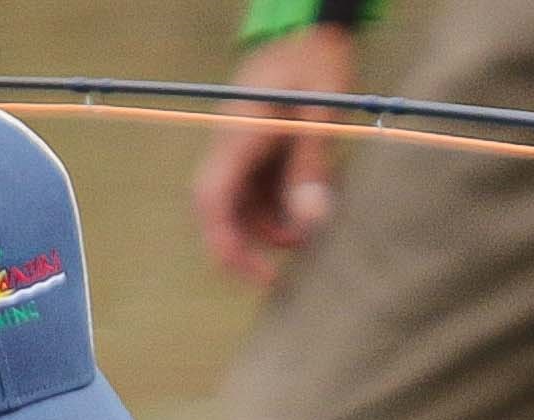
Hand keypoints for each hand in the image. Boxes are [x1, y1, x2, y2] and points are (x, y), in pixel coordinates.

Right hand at [194, 28, 358, 285]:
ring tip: (308, 234)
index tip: (257, 275)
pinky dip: (278, 206)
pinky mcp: (256, 145)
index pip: (212, 201)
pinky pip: (258, 188)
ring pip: (242, 203)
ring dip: (268, 227)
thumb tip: (307, 223)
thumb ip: (312, 167)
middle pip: (219, 209)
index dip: (226, 244)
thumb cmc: (317, 62)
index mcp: (238, 136)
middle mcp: (231, 144)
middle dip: (244, 246)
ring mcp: (242, 145)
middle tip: (276, 277)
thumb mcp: (321, 113)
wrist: (312, 28)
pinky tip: (307, 208)